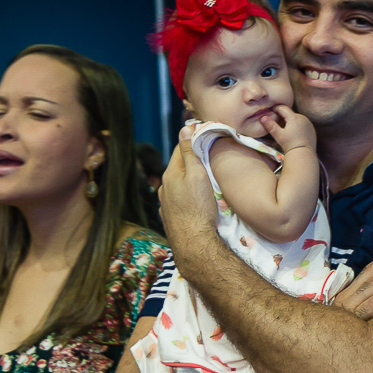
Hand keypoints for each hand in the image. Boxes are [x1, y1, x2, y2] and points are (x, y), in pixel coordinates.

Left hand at [158, 125, 218, 257]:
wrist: (194, 244)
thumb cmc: (199, 207)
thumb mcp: (197, 175)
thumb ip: (190, 152)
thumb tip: (184, 129)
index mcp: (170, 174)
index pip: (179, 150)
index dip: (191, 141)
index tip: (204, 137)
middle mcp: (164, 188)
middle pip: (178, 168)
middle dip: (191, 162)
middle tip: (208, 158)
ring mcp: (166, 205)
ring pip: (177, 186)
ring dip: (188, 181)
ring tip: (203, 181)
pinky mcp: (171, 219)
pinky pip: (178, 202)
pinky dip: (186, 197)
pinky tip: (195, 201)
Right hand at [260, 105, 315, 153]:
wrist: (304, 154)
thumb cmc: (290, 144)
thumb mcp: (279, 135)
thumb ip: (271, 125)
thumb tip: (262, 117)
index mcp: (294, 117)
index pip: (283, 108)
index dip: (275, 109)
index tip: (270, 111)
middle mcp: (302, 118)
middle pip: (290, 113)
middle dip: (282, 116)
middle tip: (275, 122)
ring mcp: (308, 123)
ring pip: (296, 118)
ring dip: (290, 121)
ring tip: (284, 129)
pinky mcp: (311, 128)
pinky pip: (302, 123)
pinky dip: (296, 125)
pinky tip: (293, 133)